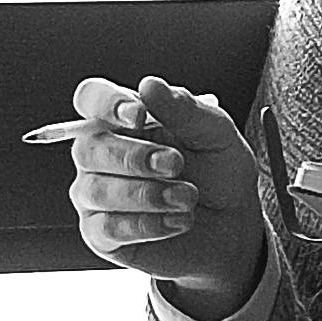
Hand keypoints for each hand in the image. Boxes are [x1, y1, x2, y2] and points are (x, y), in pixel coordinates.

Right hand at [62, 74, 265, 316]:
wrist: (233, 227)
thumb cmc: (219, 174)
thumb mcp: (215, 135)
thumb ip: (184, 110)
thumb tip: (149, 85)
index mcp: (124, 120)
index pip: (91, 98)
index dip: (106, 103)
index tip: (139, 115)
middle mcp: (102, 154)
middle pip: (88, 148)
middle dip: (135, 157)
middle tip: (176, 164)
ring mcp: (97, 195)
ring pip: (97, 190)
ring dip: (147, 195)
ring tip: (186, 198)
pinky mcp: (101, 235)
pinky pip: (107, 228)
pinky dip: (147, 224)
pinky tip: (177, 221)